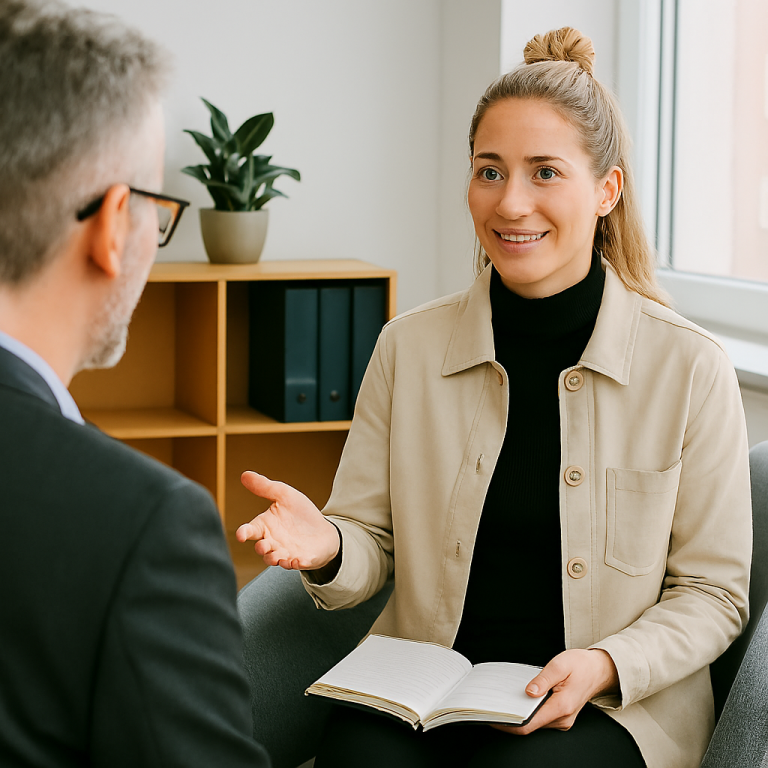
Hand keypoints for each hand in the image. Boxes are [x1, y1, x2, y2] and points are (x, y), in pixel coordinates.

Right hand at [236, 471, 339, 569]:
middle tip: (264, 545)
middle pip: (261, 548)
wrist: (322, 529)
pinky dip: (295, 564)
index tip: (241, 535)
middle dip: (261, 548)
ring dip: (274, 558)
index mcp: (266, 526)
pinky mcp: (301, 560)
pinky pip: (296, 564)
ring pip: (275, 559)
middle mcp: (272, 542)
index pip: (250, 530)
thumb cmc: (300, 513)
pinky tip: (298, 561)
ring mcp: (286, 553)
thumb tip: (244, 474)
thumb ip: (265, 487)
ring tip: (277, 556)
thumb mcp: (284, 495)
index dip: (244, 533)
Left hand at [492, 649, 618, 734]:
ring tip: (505, 699)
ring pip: (535, 723)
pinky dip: (529, 711)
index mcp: (562, 706)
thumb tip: (528, 692)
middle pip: (530, 725)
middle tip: (494, 703)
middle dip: (511, 717)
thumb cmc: (580, 665)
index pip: (529, 724)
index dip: (509, 723)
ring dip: (520, 713)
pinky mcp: (561, 717)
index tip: (494, 716)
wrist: (598, 670)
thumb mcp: (560, 665)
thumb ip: (543, 680)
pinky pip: (541, 718)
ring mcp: (562, 720)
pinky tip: (521, 699)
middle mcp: (562, 718)